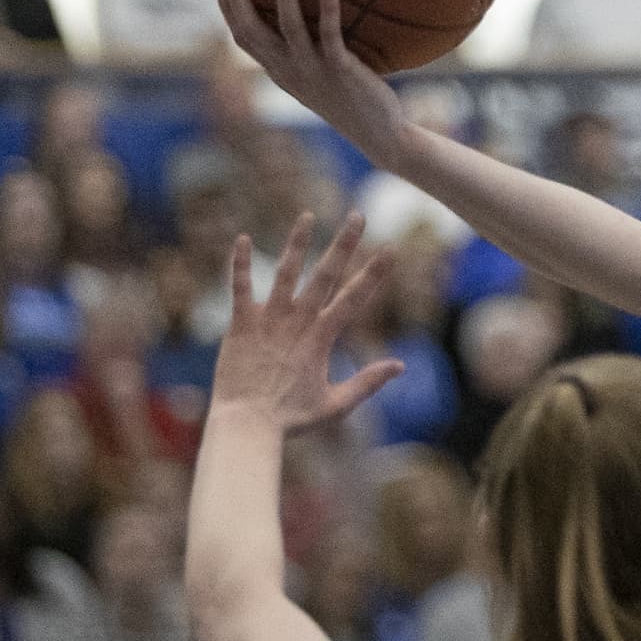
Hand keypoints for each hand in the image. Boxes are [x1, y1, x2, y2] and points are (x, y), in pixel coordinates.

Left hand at [210, 213, 402, 432]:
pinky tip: (241, 237)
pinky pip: (240, 288)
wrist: (246, 425)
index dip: (373, 273)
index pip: (354, 299)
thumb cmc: (291, 419)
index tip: (390, 250)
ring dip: (297, 242)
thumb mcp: (337, 405)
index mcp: (322, 339)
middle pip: (325, 275)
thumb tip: (400, 366)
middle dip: (344, 244)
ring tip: (307, 215)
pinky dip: (240, 264)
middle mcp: (298, 323)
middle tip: (357, 216)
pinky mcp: (241, 325)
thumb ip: (368, 382)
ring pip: (285, 273)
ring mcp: (268, 321)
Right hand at [215, 0, 410, 166]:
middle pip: (251, 28)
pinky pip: (329, 33)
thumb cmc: (354, 103)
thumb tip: (311, 24)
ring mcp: (312, 70)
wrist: (379, 136)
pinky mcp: (339, 70)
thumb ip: (308, 56)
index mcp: (281, 72)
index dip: (228, 12)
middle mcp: (289, 70)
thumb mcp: (321, 79)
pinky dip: (327, 6)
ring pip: (288, 25)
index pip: (244, 39)